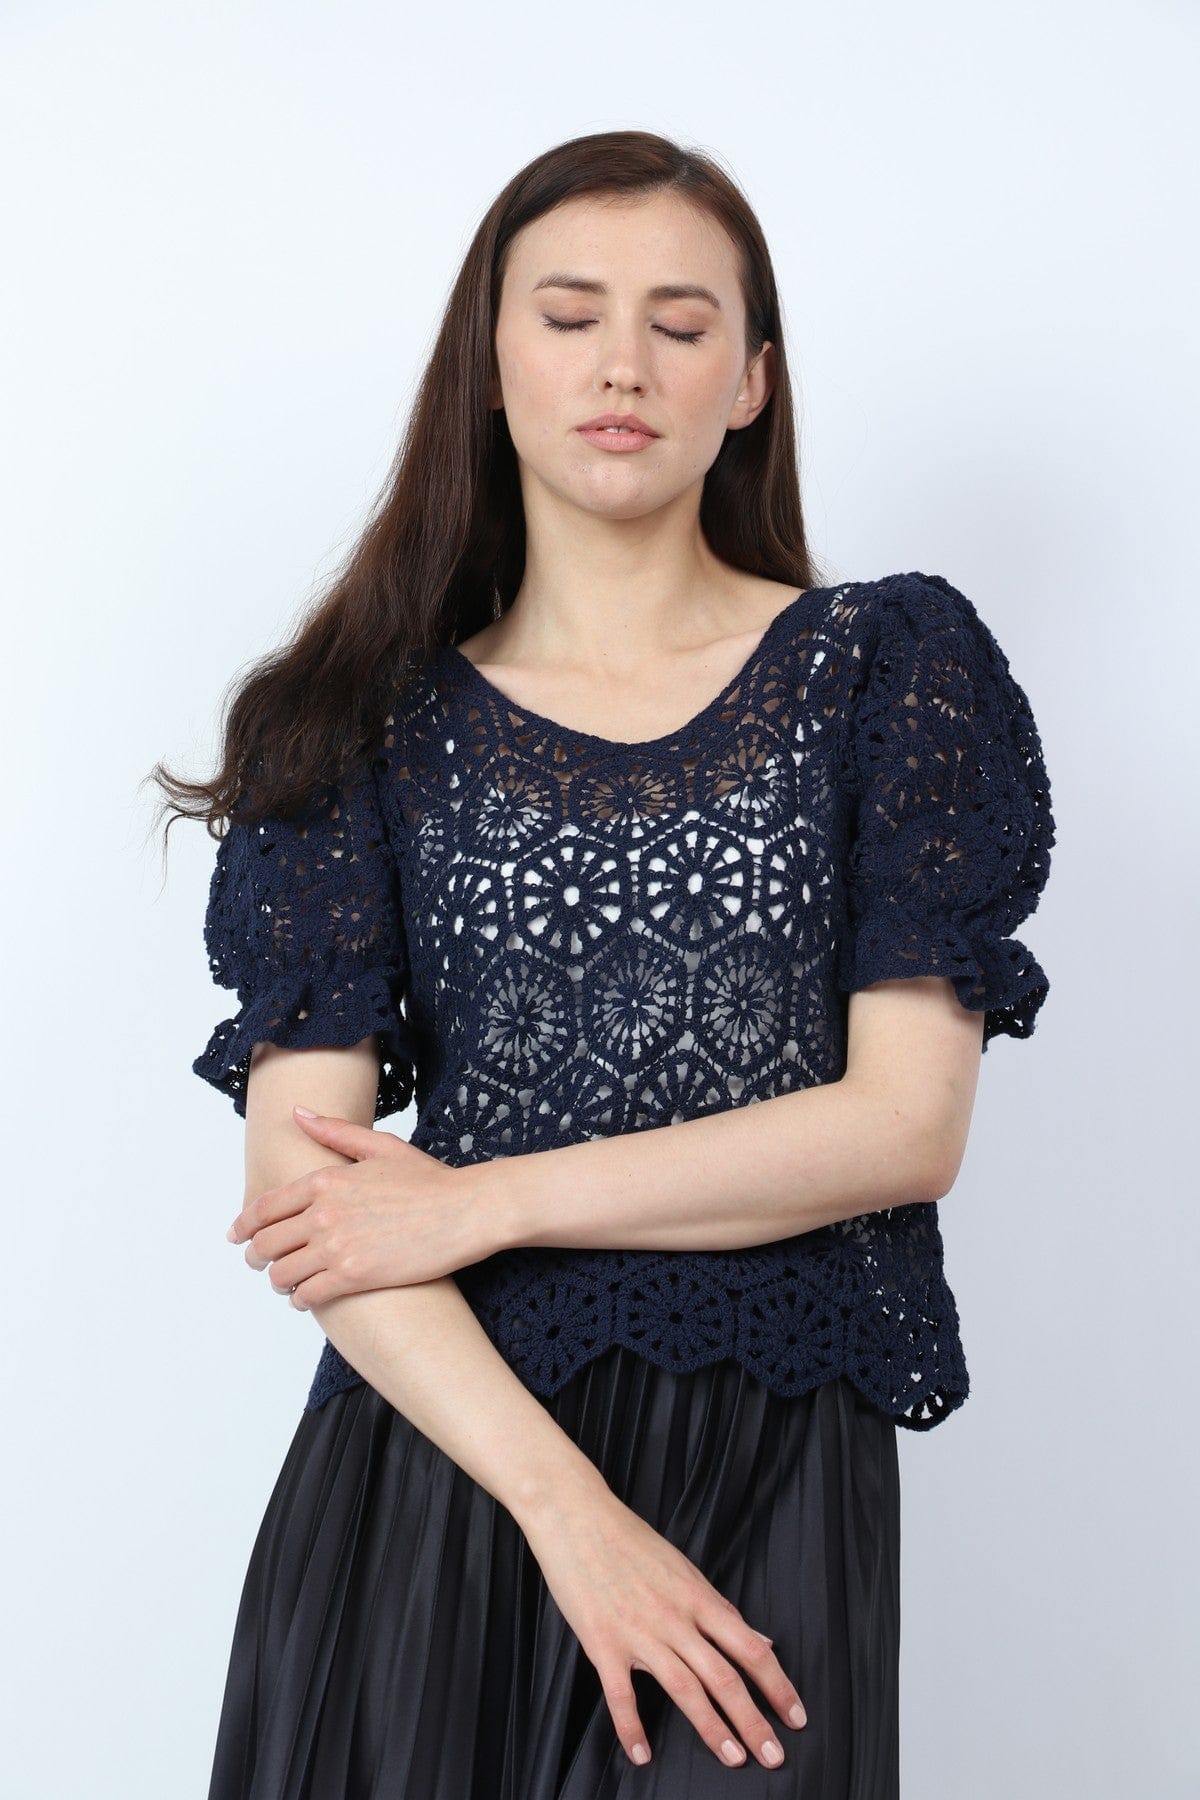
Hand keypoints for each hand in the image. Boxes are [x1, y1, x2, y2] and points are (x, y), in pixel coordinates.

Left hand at [226, 1108, 486, 1307]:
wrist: (466, 1211)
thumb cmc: (429, 1180)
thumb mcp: (381, 1146)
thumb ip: (333, 1130)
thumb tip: (298, 1114)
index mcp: (326, 1179)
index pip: (266, 1207)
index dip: (244, 1225)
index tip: (237, 1235)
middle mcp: (324, 1213)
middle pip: (267, 1243)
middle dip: (255, 1256)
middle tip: (257, 1263)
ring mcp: (337, 1246)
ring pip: (283, 1272)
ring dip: (278, 1280)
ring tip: (285, 1282)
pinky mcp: (354, 1276)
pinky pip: (308, 1295)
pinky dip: (300, 1299)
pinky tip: (306, 1297)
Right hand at [520, 1480, 806, 1771]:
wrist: (577, 1517)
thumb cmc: (631, 1541)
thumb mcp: (685, 1568)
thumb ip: (721, 1609)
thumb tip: (760, 1638)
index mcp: (699, 1598)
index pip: (751, 1648)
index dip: (778, 1685)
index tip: (796, 1715)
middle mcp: (676, 1619)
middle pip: (725, 1677)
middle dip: (753, 1720)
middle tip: (774, 1755)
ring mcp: (640, 1633)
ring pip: (685, 1689)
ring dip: (713, 1728)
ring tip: (734, 1758)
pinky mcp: (603, 1643)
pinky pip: (621, 1695)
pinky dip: (632, 1728)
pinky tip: (642, 1756)